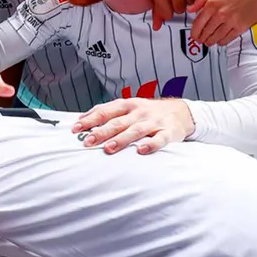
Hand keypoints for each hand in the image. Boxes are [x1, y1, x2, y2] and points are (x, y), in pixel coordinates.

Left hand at [72, 98, 194, 154]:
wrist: (181, 111)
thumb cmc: (147, 112)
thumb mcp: (128, 107)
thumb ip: (107, 112)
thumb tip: (82, 119)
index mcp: (127, 105)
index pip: (105, 111)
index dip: (90, 119)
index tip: (76, 129)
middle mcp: (139, 112)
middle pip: (117, 122)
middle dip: (101, 132)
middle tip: (88, 142)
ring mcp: (154, 122)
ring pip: (135, 131)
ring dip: (121, 140)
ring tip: (109, 148)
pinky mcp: (168, 132)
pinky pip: (159, 139)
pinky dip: (151, 145)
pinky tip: (141, 151)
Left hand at [188, 0, 256, 46]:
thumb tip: (191, 8)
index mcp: (212, 3)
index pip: (198, 23)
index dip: (194, 31)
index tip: (193, 34)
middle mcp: (220, 14)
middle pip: (205, 32)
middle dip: (201, 38)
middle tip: (200, 39)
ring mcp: (231, 22)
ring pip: (215, 38)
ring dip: (210, 41)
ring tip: (208, 41)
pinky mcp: (241, 27)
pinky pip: (227, 39)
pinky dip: (221, 42)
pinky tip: (220, 40)